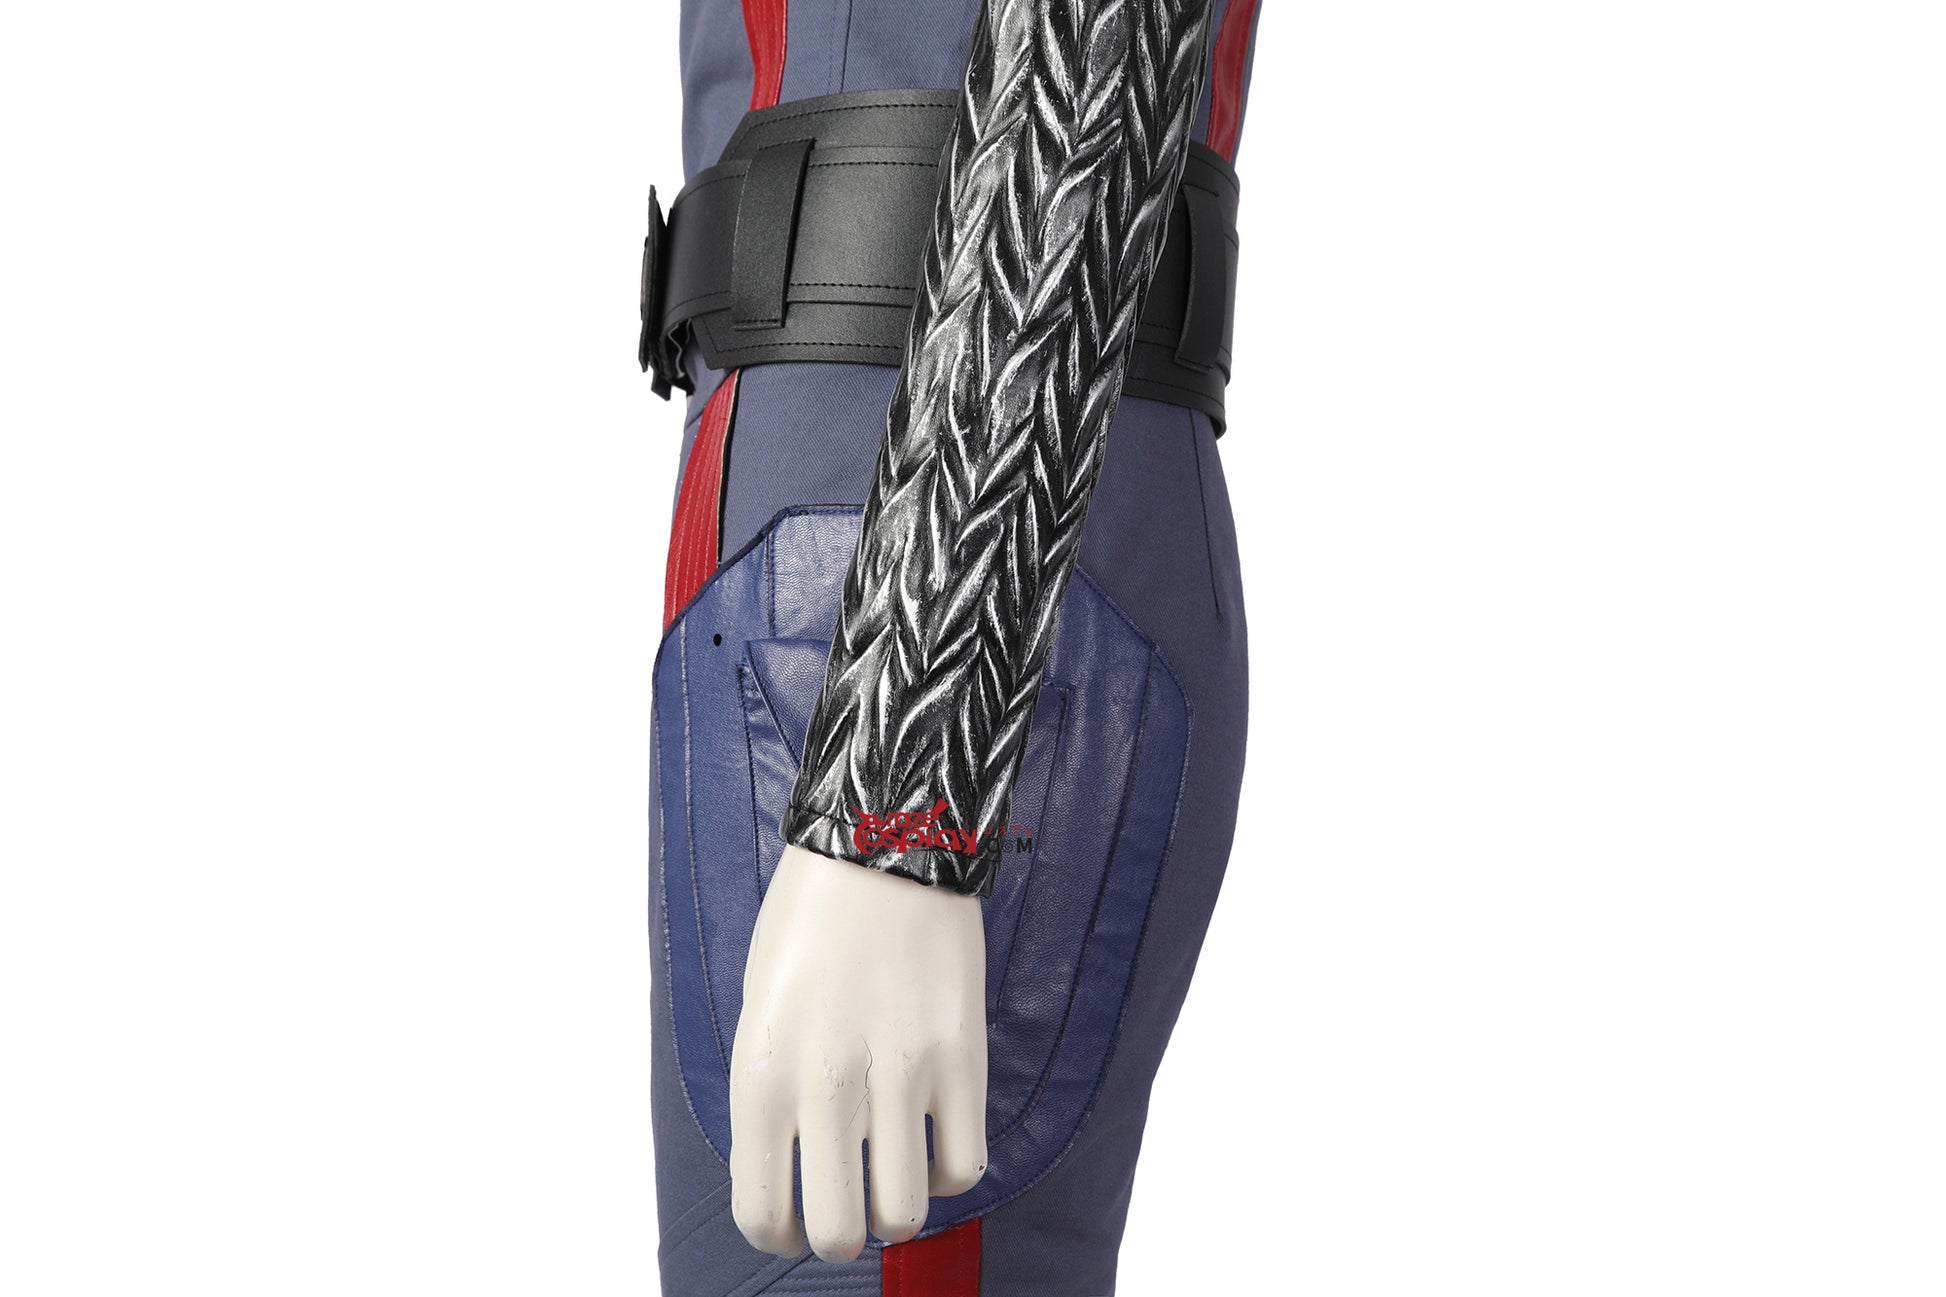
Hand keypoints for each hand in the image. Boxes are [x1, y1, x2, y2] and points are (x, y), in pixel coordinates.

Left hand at [729, 844, 987, 1261]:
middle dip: (842, 1233)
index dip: (780, 1233)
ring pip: (907, 1211)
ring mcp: (900, 1074)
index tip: (795, 1220)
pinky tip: (935, 1138)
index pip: (761, 1213)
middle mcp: (826, 1085)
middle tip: (850, 1202)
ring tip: (894, 1171)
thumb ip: (770, 1091)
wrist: (883, 841)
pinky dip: (951, 1171)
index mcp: (759, 1074)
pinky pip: (966, 1165)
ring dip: (899, 1208)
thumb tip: (796, 1166)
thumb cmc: (809, 920)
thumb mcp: (759, 1008)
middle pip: (839, 1231)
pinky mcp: (962, 1059)